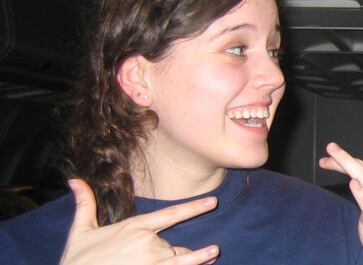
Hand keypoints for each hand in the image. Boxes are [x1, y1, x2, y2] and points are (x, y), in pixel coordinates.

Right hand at [60, 179, 219, 264]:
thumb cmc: (77, 259)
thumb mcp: (80, 230)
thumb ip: (85, 204)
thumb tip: (73, 180)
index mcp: (134, 227)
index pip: (171, 214)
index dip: (194, 207)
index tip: (212, 201)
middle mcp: (148, 243)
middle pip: (176, 246)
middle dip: (176, 252)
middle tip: (164, 258)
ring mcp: (154, 262)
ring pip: (183, 260)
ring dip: (201, 257)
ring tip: (214, 252)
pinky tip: (206, 264)